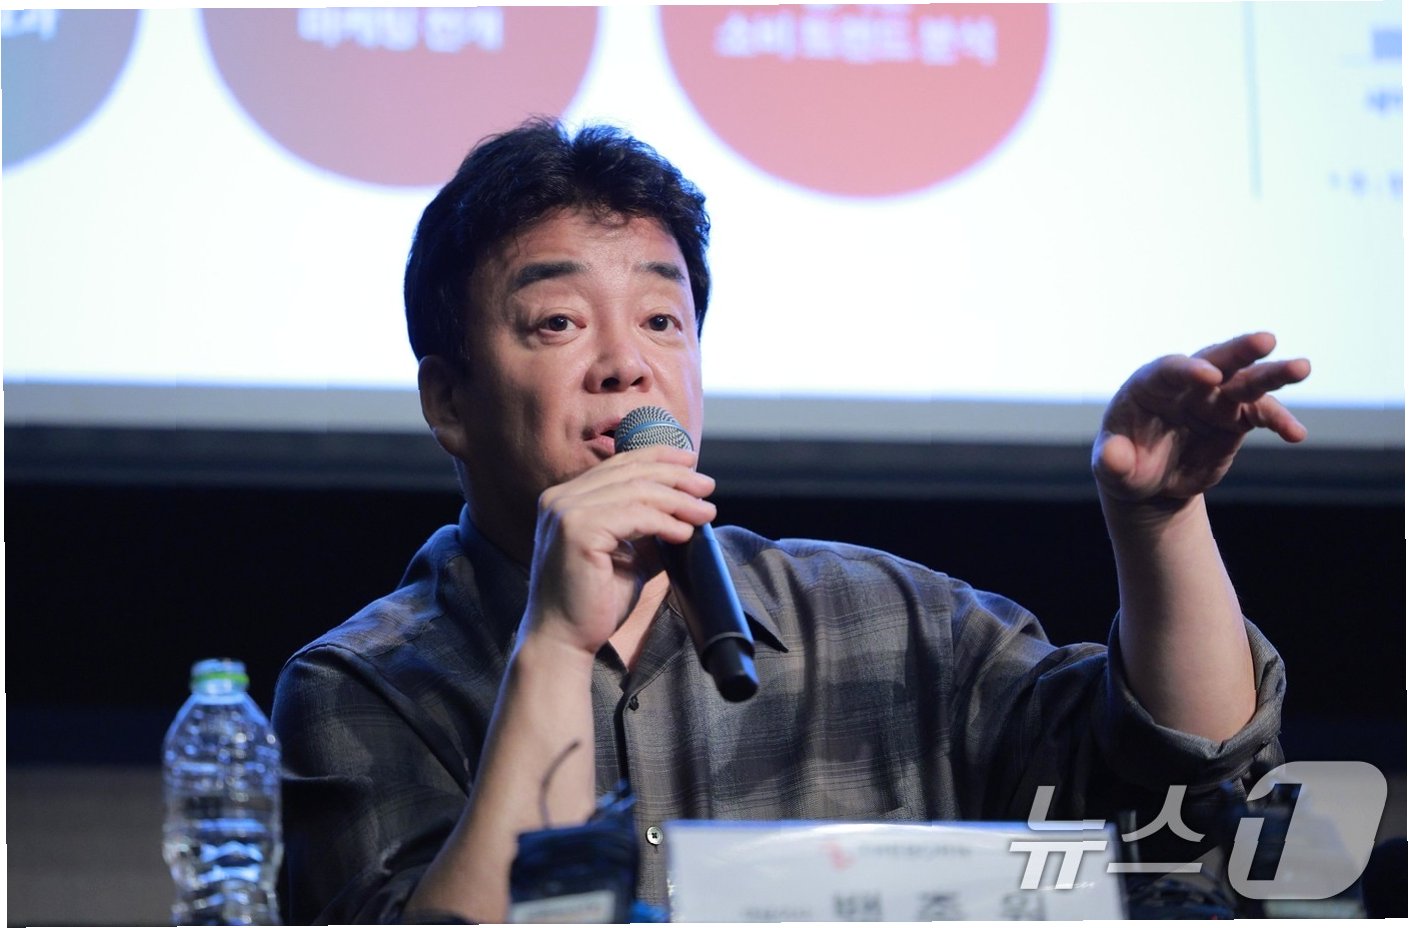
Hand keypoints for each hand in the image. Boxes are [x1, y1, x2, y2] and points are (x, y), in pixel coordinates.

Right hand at [521, 445, 715, 656]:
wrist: (565, 640)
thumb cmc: (593, 602)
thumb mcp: (627, 555)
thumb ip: (647, 529)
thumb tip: (685, 511)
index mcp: (566, 498)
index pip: (618, 464)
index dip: (658, 457)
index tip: (691, 462)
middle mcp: (560, 498)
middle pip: (629, 472)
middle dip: (675, 476)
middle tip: (708, 487)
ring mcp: (565, 512)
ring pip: (636, 491)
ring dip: (678, 500)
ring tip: (705, 512)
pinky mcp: (577, 531)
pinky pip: (634, 515)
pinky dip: (665, 521)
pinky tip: (684, 532)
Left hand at [1093, 332, 1309, 506]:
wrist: (1150, 481)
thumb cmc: (1124, 466)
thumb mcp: (1112, 468)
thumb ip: (1112, 461)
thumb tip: (1112, 458)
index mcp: (1149, 386)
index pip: (1169, 369)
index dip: (1188, 370)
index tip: (1209, 376)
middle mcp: (1186, 385)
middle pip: (1215, 359)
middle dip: (1238, 350)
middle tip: (1265, 340)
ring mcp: (1214, 399)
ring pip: (1247, 380)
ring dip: (1274, 373)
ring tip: (1302, 367)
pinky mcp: (1236, 418)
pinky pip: (1262, 414)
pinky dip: (1280, 421)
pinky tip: (1295, 434)